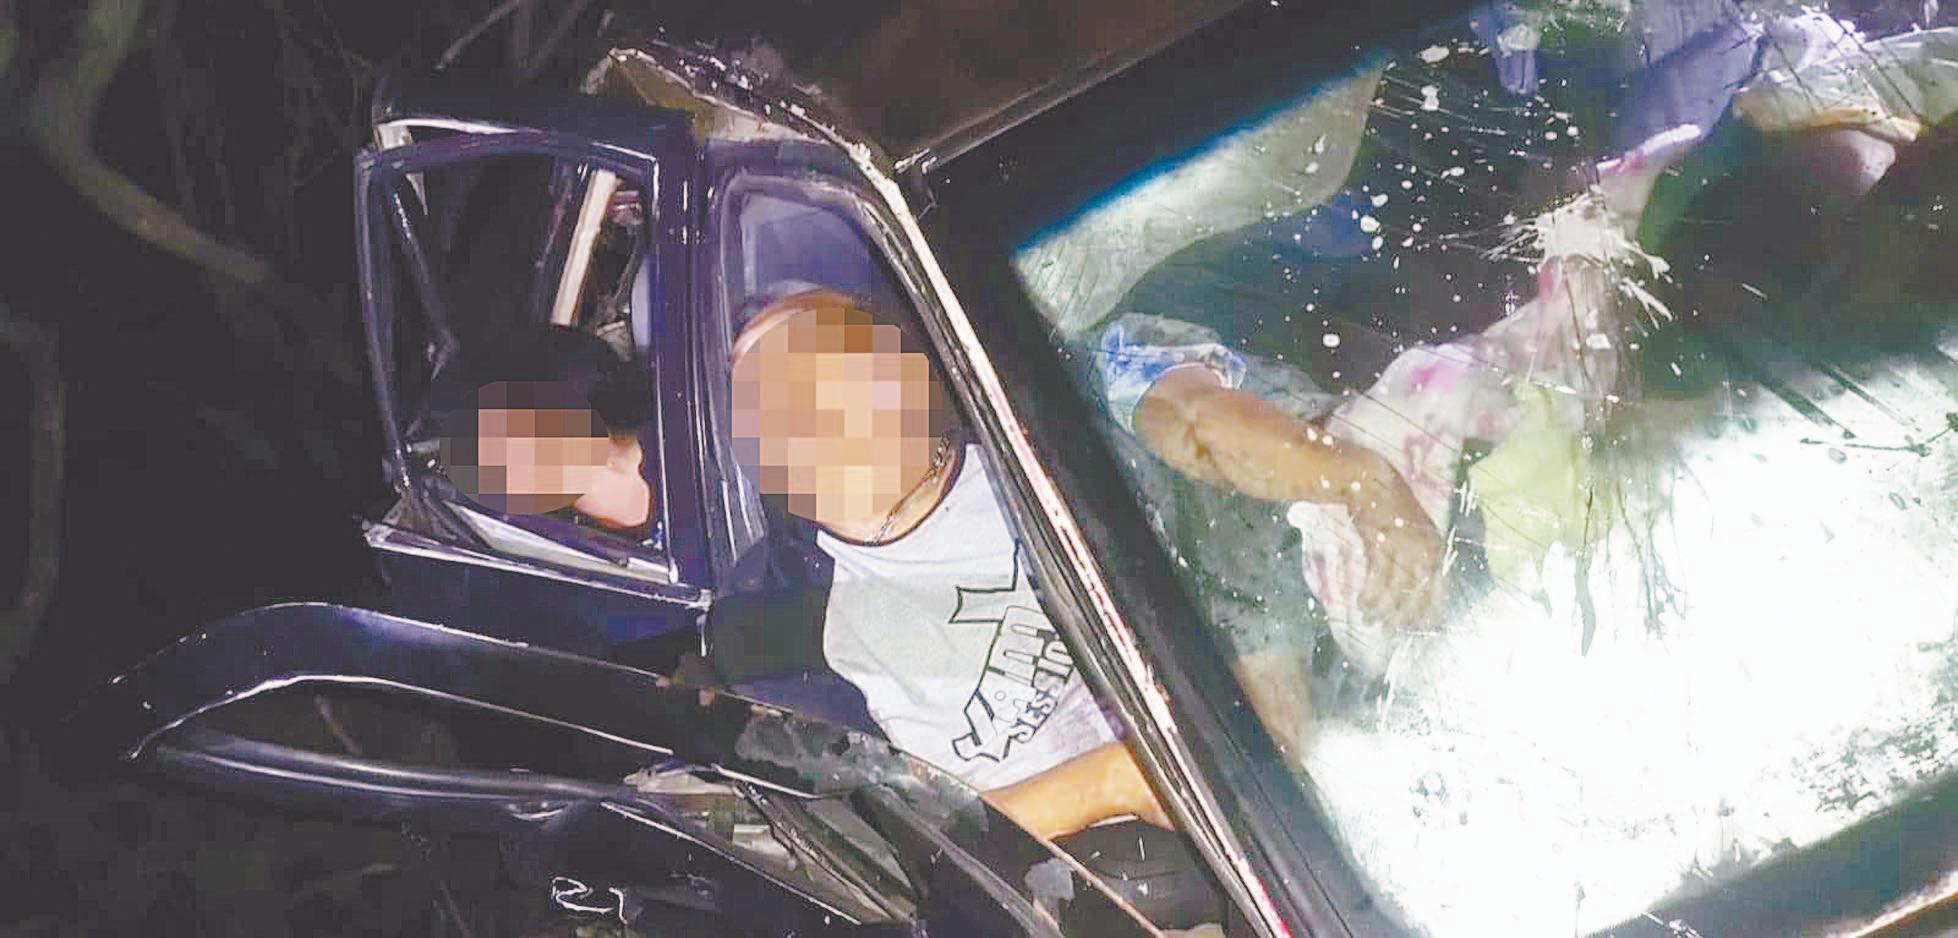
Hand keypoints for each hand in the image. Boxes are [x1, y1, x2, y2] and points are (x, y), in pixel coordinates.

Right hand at [1342, 455, 1444, 624]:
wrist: (1371, 481)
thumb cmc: (1392, 507)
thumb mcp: (1414, 532)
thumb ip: (1418, 558)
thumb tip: (1415, 587)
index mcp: (1435, 548)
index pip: (1438, 589)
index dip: (1430, 611)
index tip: (1421, 629)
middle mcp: (1422, 551)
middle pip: (1417, 595)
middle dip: (1405, 616)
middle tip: (1393, 632)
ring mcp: (1400, 548)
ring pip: (1394, 590)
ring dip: (1383, 610)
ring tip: (1373, 622)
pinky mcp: (1379, 546)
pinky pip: (1376, 579)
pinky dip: (1369, 595)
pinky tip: (1362, 605)